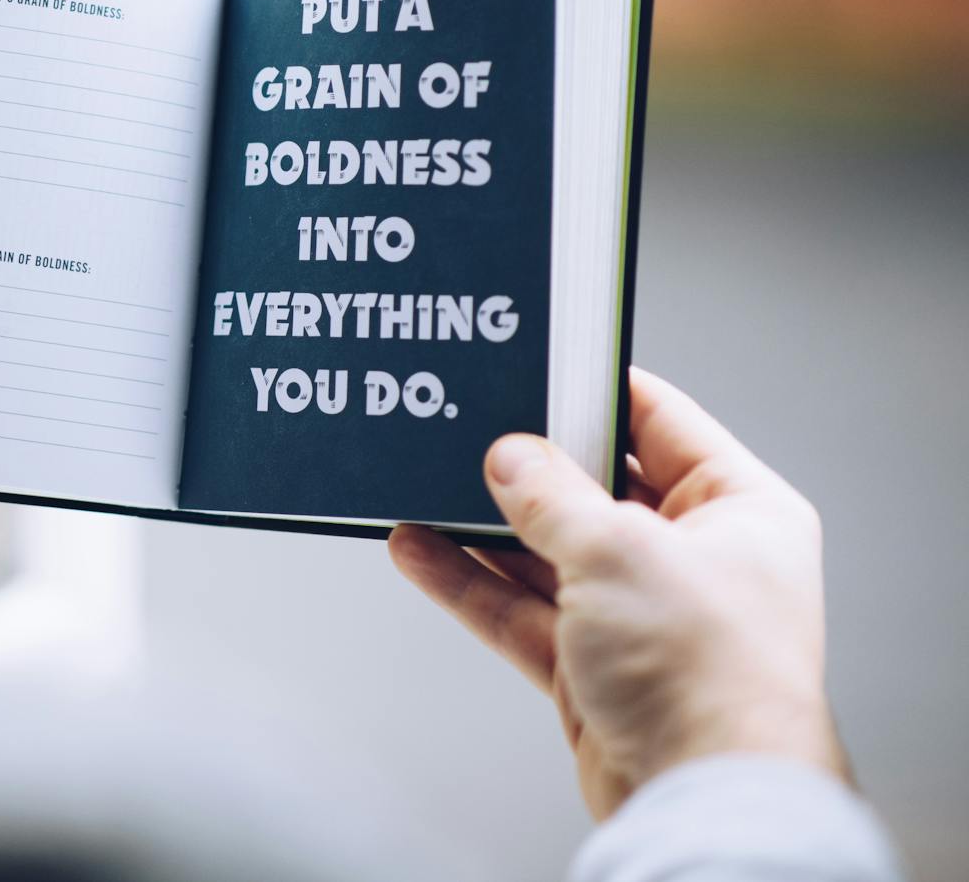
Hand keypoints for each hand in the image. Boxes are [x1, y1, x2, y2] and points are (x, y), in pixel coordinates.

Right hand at [389, 367, 845, 818]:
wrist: (700, 796)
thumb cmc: (706, 672)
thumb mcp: (616, 548)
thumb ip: (549, 494)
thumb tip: (508, 457)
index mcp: (739, 509)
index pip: (660, 421)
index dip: (595, 389)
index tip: (537, 363)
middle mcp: (696, 556)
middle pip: (595, 486)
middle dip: (526, 464)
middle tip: (466, 427)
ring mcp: (641, 613)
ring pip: (547, 550)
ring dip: (483, 525)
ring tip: (423, 484)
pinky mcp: (594, 665)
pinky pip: (521, 607)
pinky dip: (470, 582)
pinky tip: (420, 550)